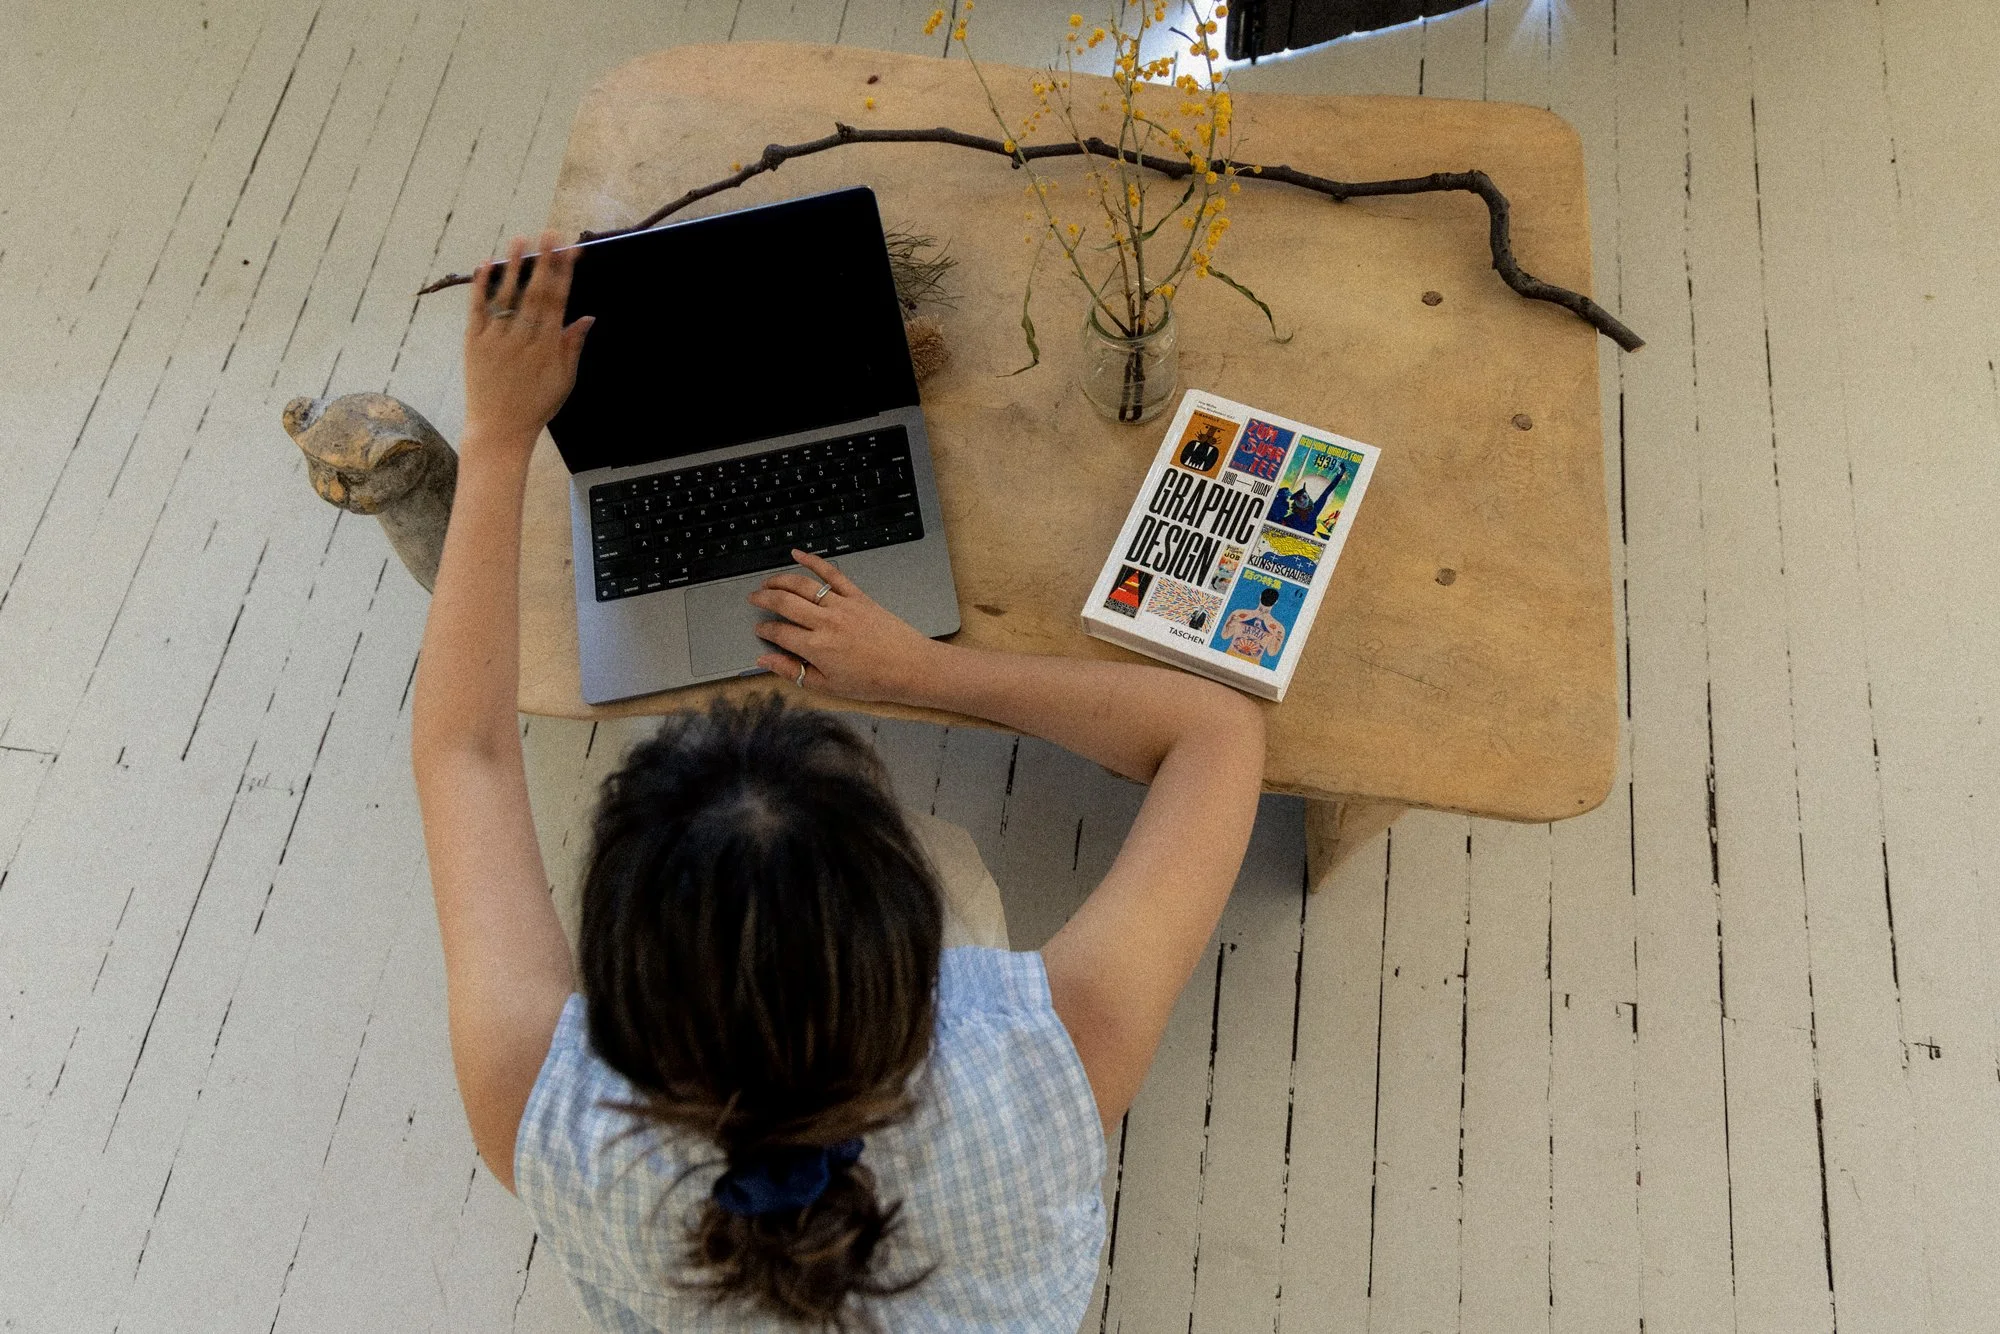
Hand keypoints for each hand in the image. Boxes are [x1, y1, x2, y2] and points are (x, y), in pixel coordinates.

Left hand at [462, 230, 593, 448]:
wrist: (499, 430)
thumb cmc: (535, 407)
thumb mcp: (564, 380)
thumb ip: (573, 347)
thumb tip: (586, 318)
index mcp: (547, 346)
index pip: (558, 301)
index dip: (565, 274)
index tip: (570, 251)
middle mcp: (522, 338)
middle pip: (535, 292)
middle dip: (544, 261)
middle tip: (549, 234)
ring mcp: (496, 339)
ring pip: (507, 295)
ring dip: (514, 265)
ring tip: (520, 239)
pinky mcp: (474, 343)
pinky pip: (478, 310)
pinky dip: (481, 287)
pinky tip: (486, 265)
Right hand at [749, 550, 944, 703]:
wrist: (910, 667)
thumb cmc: (873, 681)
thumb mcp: (828, 686)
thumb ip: (793, 672)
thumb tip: (766, 660)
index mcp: (815, 647)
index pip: (778, 632)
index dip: (764, 629)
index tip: (760, 629)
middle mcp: (825, 622)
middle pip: (784, 603)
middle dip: (763, 599)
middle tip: (753, 598)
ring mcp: (841, 605)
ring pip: (802, 585)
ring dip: (780, 580)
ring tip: (768, 582)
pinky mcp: (857, 596)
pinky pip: (831, 573)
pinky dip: (813, 561)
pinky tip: (799, 554)